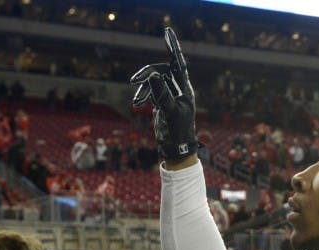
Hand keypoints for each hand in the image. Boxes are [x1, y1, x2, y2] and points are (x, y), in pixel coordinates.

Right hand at [129, 27, 199, 161]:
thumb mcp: (170, 112)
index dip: (173, 47)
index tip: (167, 32)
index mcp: (185, 89)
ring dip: (143, 87)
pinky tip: (137, 103)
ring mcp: (170, 95)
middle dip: (147, 74)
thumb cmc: (178, 132)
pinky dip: (143, 95)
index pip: (179, 64)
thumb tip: (153, 75)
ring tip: (136, 99)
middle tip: (134, 80)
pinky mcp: (162, 102)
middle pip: (161, 71)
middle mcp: (178, 90)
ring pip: (153, 81)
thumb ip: (162, 94)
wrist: (176, 149)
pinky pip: (150, 91)